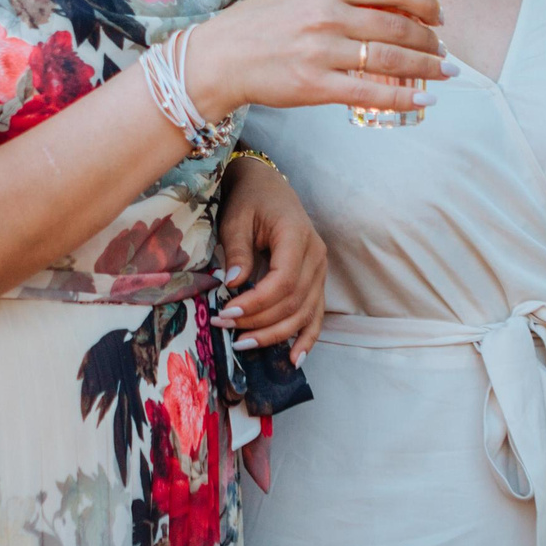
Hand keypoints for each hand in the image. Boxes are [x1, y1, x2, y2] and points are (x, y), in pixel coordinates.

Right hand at [182, 0, 447, 120]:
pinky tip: (423, 98)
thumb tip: (388, 6)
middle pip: (399, 26)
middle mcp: (327, 15)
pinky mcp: (315, 85)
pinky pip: (371, 92)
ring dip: (426, 67)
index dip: (426, 1)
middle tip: (443, 50)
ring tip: (443, 73)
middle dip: (430, 41)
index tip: (439, 14)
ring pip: (391, 59)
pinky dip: (403, 97)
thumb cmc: (260, 25)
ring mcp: (322, 51)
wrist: (219, 57)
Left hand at [215, 155, 327, 360]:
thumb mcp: (236, 218)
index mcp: (297, 236)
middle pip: (293, 302)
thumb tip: (232, 284)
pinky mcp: (316, 280)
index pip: (283, 281)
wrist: (268, 186)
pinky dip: (307, 338)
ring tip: (243, 344)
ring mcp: (320, 270)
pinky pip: (316, 314)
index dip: (257, 303)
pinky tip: (294, 359)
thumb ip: (237, 250)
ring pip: (304, 313)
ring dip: (275, 334)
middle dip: (259, 321)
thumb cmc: (250, 200)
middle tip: (224, 328)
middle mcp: (316, 256)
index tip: (226, 313)